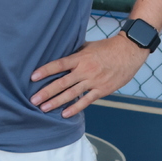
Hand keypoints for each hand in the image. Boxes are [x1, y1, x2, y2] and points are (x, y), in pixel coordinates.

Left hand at [29, 34, 149, 117]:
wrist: (129, 52)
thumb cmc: (107, 48)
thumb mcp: (88, 46)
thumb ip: (74, 53)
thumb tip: (59, 55)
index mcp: (80, 58)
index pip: (59, 64)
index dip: (45, 70)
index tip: (32, 77)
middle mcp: (85, 70)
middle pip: (62, 82)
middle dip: (46, 92)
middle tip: (33, 100)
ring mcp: (93, 81)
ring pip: (72, 94)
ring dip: (57, 102)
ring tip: (43, 108)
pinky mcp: (102, 90)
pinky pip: (86, 101)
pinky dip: (75, 108)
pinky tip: (64, 114)